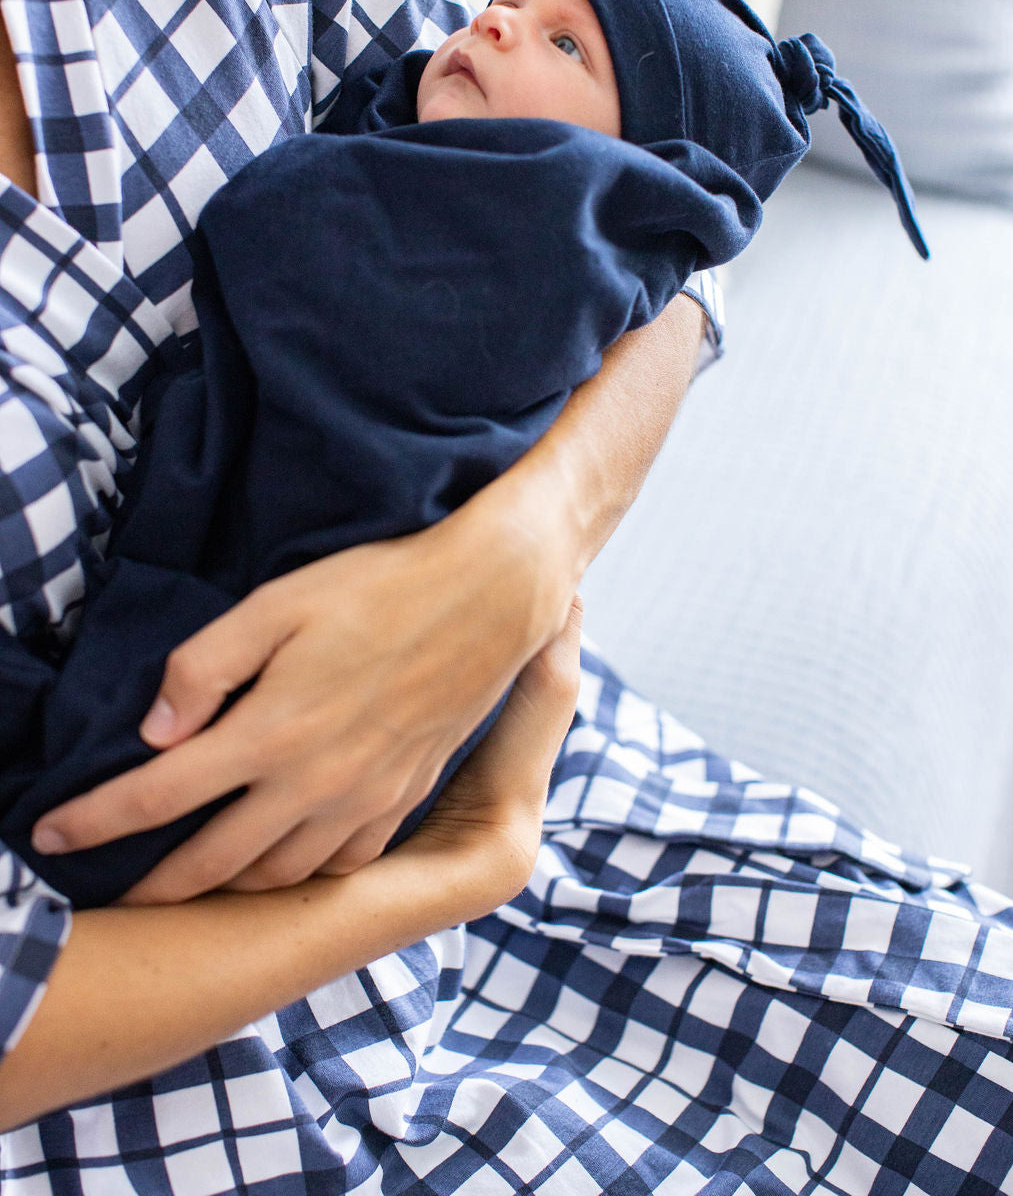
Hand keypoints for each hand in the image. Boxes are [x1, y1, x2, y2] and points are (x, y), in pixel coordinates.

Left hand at [33, 494, 575, 903]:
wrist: (491, 598)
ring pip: (273, 876)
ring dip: (220, 891)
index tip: (50, 837)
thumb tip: (154, 731)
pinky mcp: (402, 800)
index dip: (91, 823)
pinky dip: (297, 877)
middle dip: (147, 888)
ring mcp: (362, 801)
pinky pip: (337, 866)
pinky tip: (282, 862)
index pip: (155, 797)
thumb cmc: (379, 586)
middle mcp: (311, 783)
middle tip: (111, 896)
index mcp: (269, 732)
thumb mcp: (278, 603)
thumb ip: (205, 667)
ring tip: (189, 883)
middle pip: (208, 863)